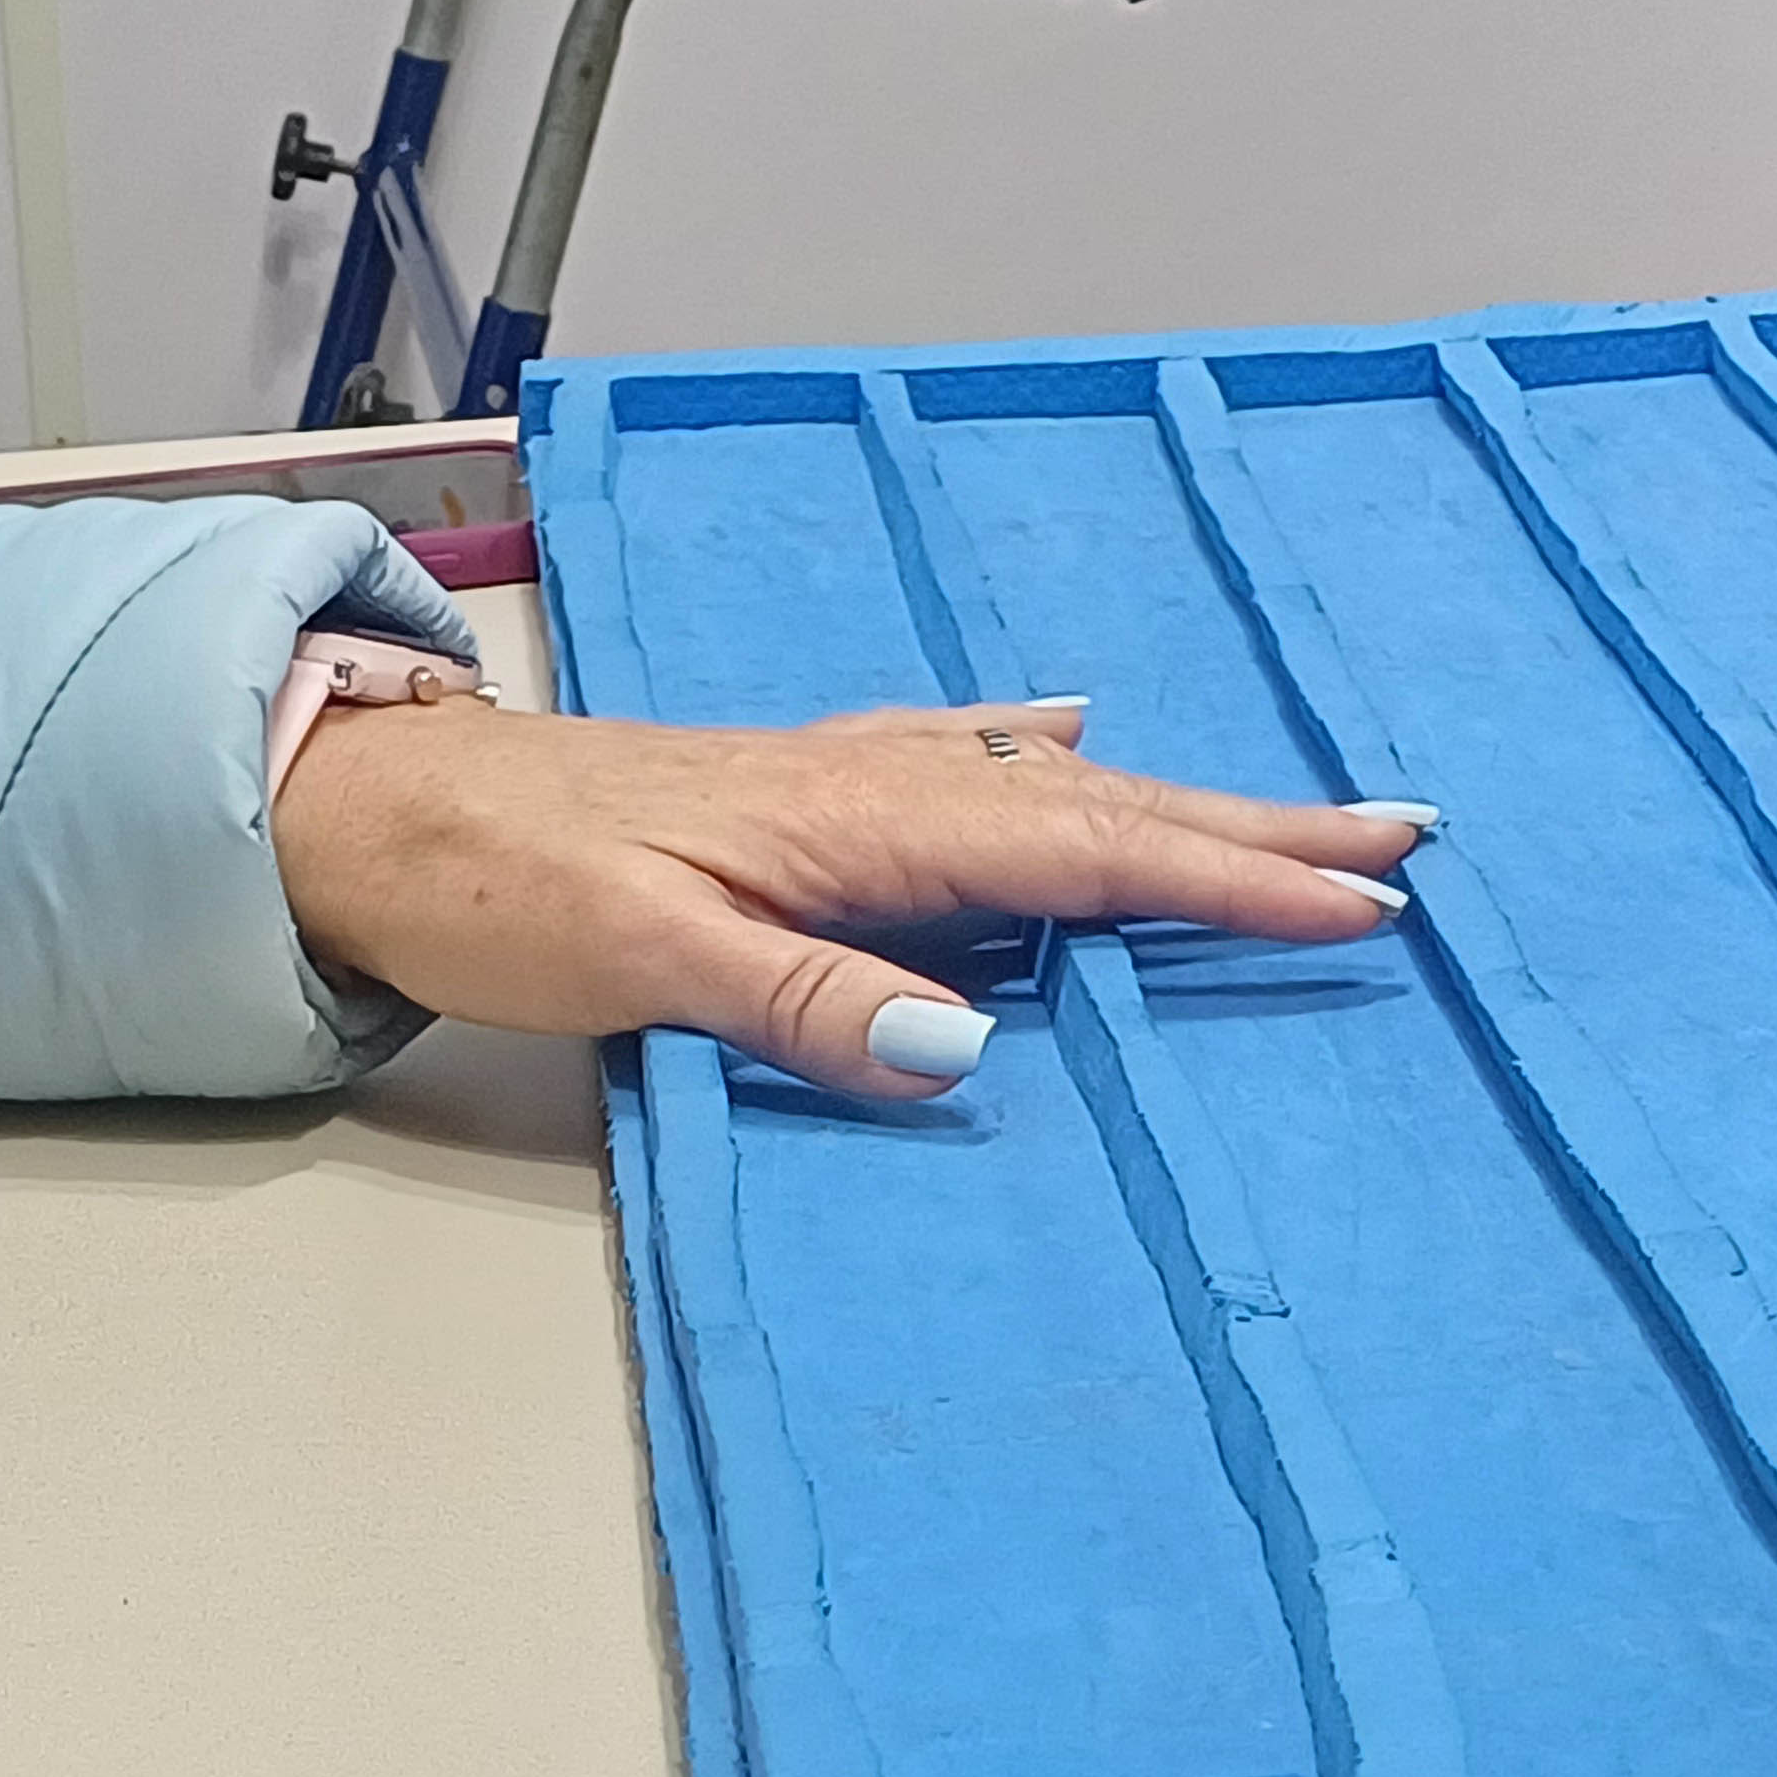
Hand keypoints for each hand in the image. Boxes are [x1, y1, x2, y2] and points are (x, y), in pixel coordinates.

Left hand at [275, 696, 1425, 1098]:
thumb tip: (969, 1045)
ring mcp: (835, 779)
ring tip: (1298, 817)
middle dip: (1253, 828)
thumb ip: (804, 1003)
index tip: (1360, 900)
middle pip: (1100, 803)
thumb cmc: (493, 886)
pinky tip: (1067, 730)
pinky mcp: (794, 789)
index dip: (1225, 879)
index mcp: (856, 825)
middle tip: (1404, 839)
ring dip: (1177, 801)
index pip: (1083, 851)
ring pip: (1051, 784)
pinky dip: (1046, 756)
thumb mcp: (640, 959)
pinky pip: (967, 764)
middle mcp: (868, 784)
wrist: (371, 810)